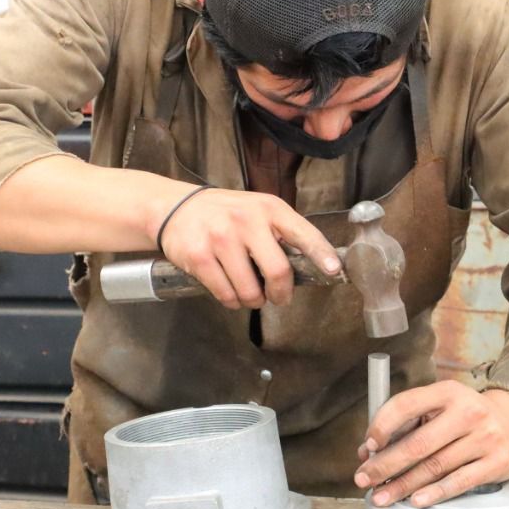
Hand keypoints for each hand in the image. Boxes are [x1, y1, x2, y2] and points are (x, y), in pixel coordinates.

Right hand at [157, 187, 340, 309]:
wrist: (174, 208)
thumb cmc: (224, 213)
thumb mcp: (256, 210)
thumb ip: (280, 232)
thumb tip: (311, 265)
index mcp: (268, 208)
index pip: (302, 233)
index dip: (321, 254)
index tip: (334, 271)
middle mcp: (246, 221)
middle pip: (277, 272)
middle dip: (281, 294)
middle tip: (278, 298)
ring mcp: (221, 238)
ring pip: (250, 290)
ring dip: (253, 301)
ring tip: (248, 293)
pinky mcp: (199, 257)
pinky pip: (226, 294)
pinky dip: (231, 301)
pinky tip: (229, 291)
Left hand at [353, 381, 508, 508]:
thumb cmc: (464, 418)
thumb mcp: (439, 408)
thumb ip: (406, 425)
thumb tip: (368, 452)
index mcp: (447, 392)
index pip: (407, 405)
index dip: (382, 425)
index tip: (367, 446)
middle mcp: (468, 411)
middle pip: (419, 443)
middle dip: (386, 464)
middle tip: (363, 479)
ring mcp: (485, 437)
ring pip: (435, 466)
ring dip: (404, 484)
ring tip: (382, 496)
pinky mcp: (497, 463)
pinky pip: (459, 481)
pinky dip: (435, 493)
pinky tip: (415, 500)